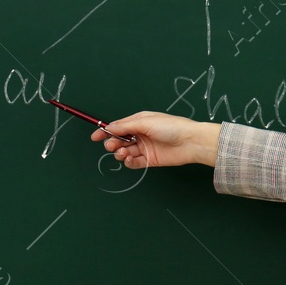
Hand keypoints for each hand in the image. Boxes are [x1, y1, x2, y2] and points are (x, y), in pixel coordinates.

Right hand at [94, 111, 219, 168]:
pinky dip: (129, 162)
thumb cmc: (172, 127)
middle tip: (112, 145)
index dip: (106, 131)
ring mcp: (145, 147)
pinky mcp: (150, 160)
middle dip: (112, 143)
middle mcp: (141, 134)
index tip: (95, 137)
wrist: (190, 142)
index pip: (118, 126)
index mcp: (139, 121)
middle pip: (119, 140)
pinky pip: (134, 163)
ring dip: (120, 153)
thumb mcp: (146, 122)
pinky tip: (131, 159)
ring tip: (124, 153)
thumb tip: (109, 127)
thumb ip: (126, 126)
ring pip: (125, 152)